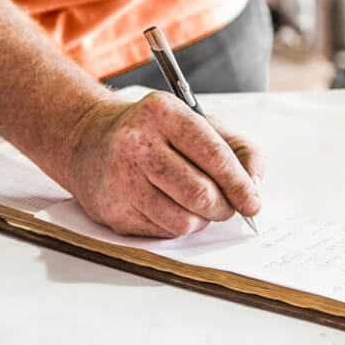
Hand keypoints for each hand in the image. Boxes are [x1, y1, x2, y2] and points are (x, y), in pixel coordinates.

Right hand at [63, 92, 264, 236]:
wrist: (90, 140)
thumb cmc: (156, 134)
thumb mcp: (199, 123)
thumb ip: (239, 149)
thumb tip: (255, 186)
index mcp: (164, 112)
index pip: (214, 156)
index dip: (241, 185)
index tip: (253, 202)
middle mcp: (137, 143)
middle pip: (200, 194)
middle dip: (224, 208)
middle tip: (228, 207)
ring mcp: (121, 178)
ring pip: (183, 221)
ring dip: (201, 220)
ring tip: (197, 205)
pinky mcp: (113, 210)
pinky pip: (162, 232)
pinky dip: (176, 225)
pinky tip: (168, 206)